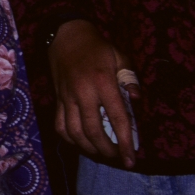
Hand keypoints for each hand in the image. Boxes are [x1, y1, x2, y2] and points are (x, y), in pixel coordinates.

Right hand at [48, 19, 139, 167]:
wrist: (65, 35)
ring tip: (101, 154)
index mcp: (102, 82)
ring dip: (88, 148)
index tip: (132, 159)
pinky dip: (70, 139)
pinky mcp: (57, 98)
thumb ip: (130, 79)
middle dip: (107, 150)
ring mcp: (67, 97)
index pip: (117, 118)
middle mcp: (83, 93)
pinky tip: (81, 143)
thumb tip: (136, 100)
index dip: (125, 141)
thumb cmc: (97, 47)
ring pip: (75, 132)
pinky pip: (60, 125)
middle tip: (118, 158)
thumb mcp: (119, 56)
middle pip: (93, 131)